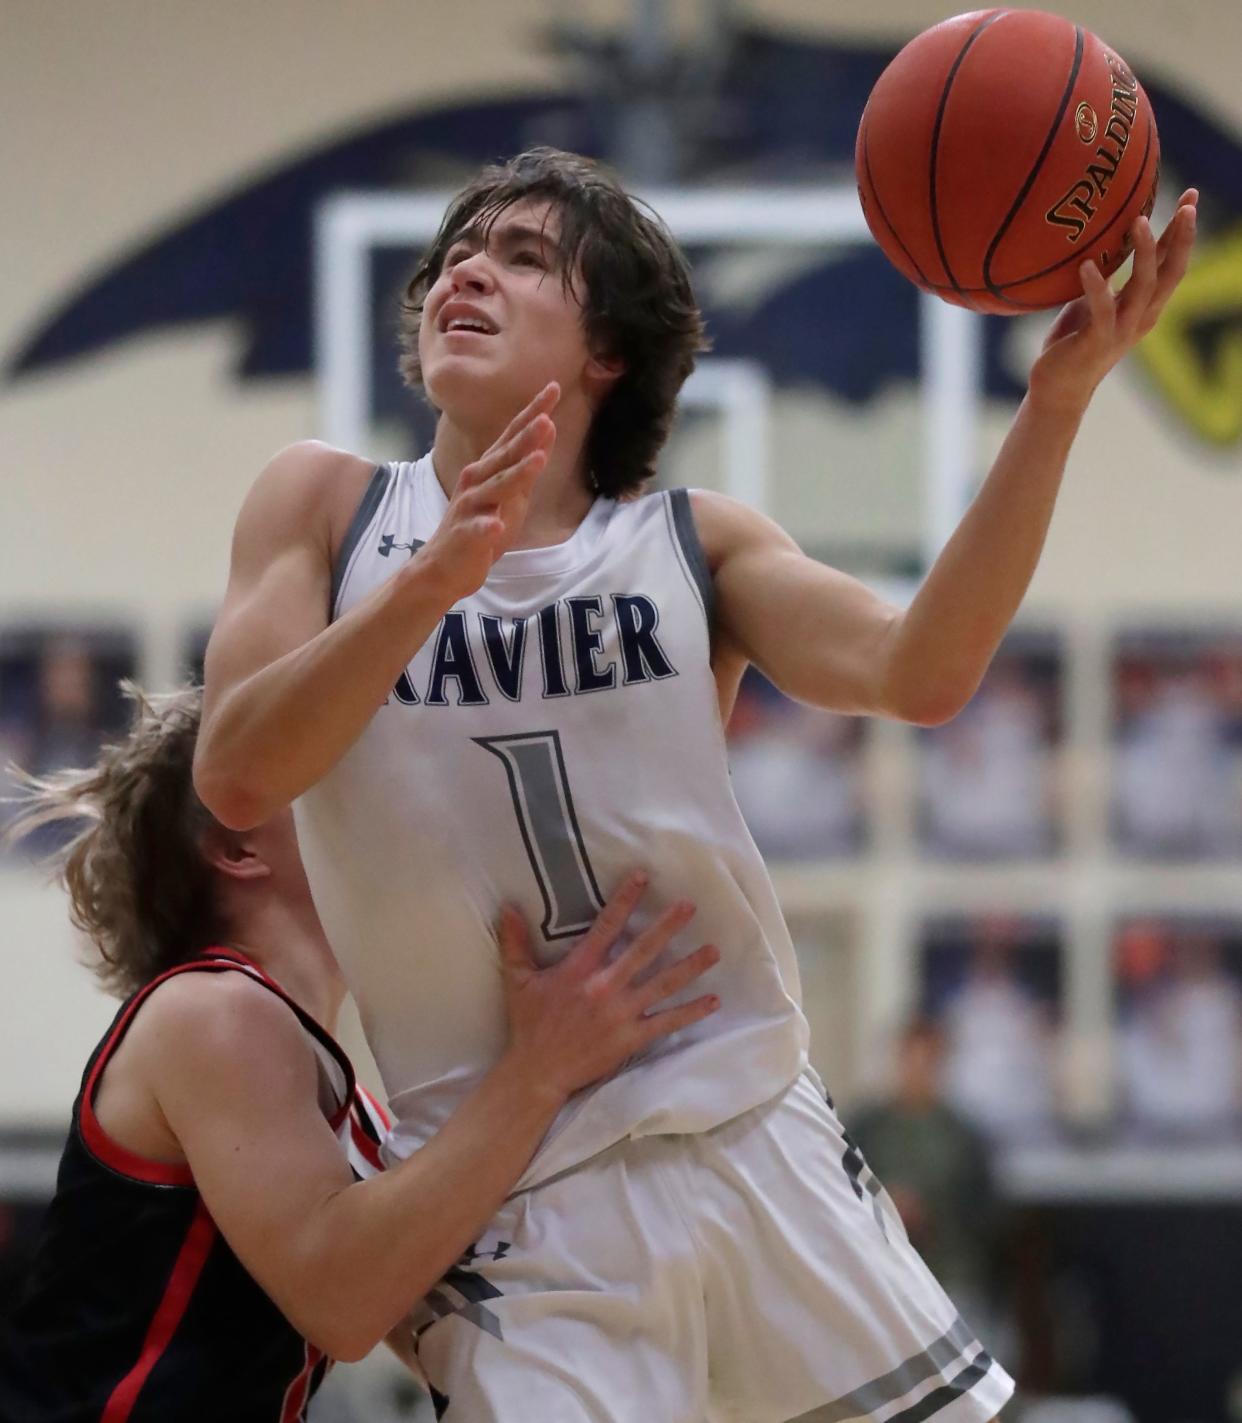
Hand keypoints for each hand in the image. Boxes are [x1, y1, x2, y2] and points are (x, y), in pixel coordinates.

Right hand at [419, 382, 559, 600]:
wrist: (444, 566)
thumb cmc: (481, 526)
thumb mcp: (511, 494)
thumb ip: (528, 465)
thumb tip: (549, 427)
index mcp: (488, 468)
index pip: (514, 435)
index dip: (533, 412)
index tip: (554, 387)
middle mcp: (476, 481)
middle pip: (504, 456)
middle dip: (525, 437)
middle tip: (547, 418)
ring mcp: (469, 508)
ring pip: (494, 489)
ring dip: (516, 475)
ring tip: (538, 461)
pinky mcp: (464, 536)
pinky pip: (476, 530)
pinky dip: (486, 528)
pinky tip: (497, 526)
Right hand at [497, 871, 720, 1103]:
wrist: (537, 1072)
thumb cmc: (529, 1024)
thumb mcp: (518, 980)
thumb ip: (515, 942)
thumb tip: (508, 906)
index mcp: (580, 969)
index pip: (606, 926)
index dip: (624, 900)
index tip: (643, 877)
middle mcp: (604, 986)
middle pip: (644, 950)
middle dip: (668, 927)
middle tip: (690, 906)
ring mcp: (621, 1013)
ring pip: (662, 984)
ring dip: (690, 966)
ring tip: (714, 950)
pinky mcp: (631, 1038)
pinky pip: (666, 1022)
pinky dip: (691, 1012)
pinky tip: (713, 1001)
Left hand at [1027, 189, 1198, 413]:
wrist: (1057, 389)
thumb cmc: (1073, 342)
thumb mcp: (1094, 302)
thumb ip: (1106, 277)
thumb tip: (1102, 240)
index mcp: (1144, 305)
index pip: (1171, 262)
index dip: (1183, 231)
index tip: (1192, 196)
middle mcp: (1141, 316)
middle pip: (1171, 272)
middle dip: (1182, 238)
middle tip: (1187, 206)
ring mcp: (1121, 330)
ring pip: (1143, 287)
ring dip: (1144, 253)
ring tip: (1138, 221)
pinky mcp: (1096, 342)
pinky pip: (1101, 310)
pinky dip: (1096, 286)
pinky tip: (1086, 265)